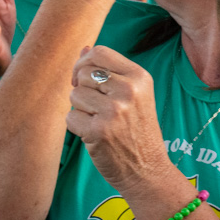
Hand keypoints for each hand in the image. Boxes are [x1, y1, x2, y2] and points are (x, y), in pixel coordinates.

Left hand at [66, 46, 170, 191]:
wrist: (148, 170)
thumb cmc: (138, 130)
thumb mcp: (135, 95)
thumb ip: (110, 71)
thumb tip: (84, 48)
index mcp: (140, 77)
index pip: (99, 52)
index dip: (83, 63)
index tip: (83, 79)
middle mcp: (129, 90)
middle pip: (83, 73)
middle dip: (81, 89)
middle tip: (96, 108)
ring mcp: (114, 111)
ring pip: (74, 95)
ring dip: (80, 109)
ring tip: (99, 122)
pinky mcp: (99, 131)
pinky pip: (70, 117)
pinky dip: (77, 127)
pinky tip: (94, 135)